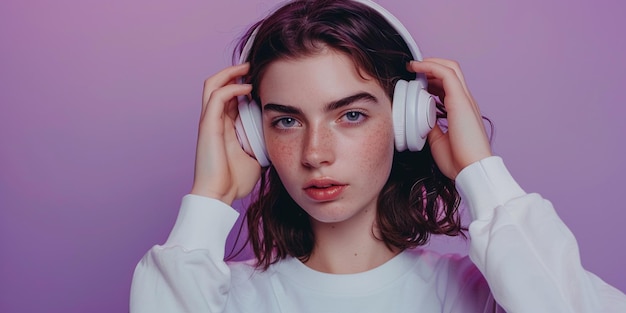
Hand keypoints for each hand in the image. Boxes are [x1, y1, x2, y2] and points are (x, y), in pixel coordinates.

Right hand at [190, 63, 260, 203]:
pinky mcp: (207, 125)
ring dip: (230, 72)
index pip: (230, 96)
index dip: (243, 83)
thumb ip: (263, 143)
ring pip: (213, 84)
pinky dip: (232, 87)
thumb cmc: (235, 181)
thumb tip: (282, 137)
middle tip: (255, 66)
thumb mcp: (257, 156)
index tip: (263, 79)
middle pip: (219, 84)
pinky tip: (248, 88)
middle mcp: (214, 120)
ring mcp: (209, 121)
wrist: (219, 196)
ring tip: (248, 67)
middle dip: (235, 71)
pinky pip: (217, 96)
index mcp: (224, 126)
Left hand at [408, 58, 491, 178]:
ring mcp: (464, 99)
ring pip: (450, 69)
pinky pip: (446, 75)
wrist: (472, 169)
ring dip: (430, 63)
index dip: (432, 79)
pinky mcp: (460, 101)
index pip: (448, 86)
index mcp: (461, 110)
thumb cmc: (458, 160)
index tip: (417, 81)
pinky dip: (431, 67)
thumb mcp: (437, 140)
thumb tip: (421, 117)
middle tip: (413, 69)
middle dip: (431, 67)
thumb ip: (431, 125)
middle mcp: (465, 101)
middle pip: (451, 72)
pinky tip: (418, 67)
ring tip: (413, 65)